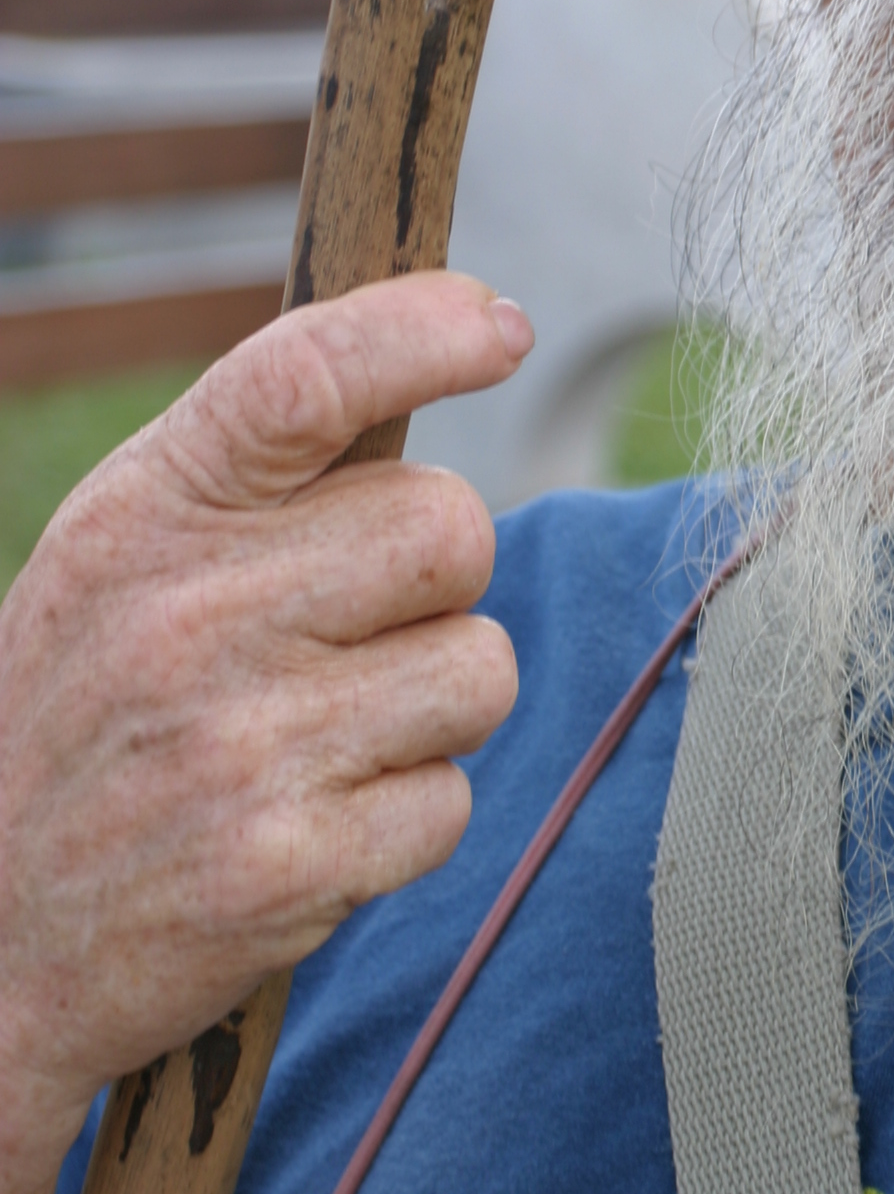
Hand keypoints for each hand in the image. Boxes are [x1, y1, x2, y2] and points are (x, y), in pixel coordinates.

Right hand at [0, 272, 529, 1193]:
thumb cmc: (96, 709)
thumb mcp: (124, 551)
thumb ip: (261, 465)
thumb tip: (463, 336)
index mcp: (147, 512)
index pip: (303, 378)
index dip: (420, 333)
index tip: (498, 327)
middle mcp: (190, 614)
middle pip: (450, 527)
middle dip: (437, 578)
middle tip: (354, 626)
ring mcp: (241, 744)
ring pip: (479, 668)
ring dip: (433, 704)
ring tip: (324, 733)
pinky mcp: (287, 866)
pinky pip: (451, 801)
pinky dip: (405, 819)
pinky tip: (312, 822)